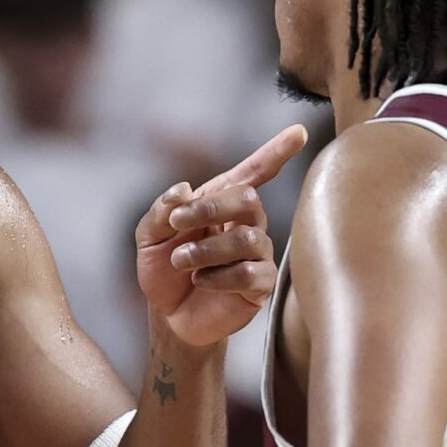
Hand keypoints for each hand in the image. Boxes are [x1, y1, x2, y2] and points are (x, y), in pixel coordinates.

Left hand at [135, 124, 304, 347]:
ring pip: (247, 237)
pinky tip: (200, 281)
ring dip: (206, 249)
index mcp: (221, 203)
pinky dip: (218, 276)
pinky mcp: (260, 285)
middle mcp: (246, 223)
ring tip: (180, 262)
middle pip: (248, 199)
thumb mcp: (148, 237)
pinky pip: (250, 273)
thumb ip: (160, 211)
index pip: (254, 172)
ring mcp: (257, 253)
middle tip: (177, 224)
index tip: (298, 131)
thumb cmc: (163, 270)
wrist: (168, 315)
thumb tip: (183, 190)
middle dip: (209, 209)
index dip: (276, 152)